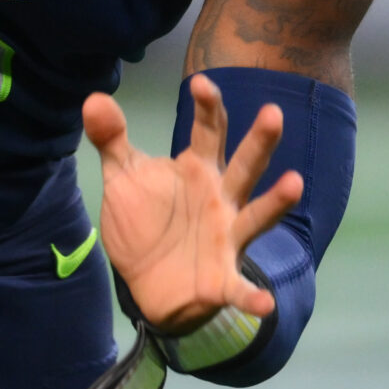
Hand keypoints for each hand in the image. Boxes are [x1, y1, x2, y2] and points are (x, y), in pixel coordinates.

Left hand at [83, 74, 300, 335]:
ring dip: (276, 201)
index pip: (209, 131)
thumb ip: (112, 139)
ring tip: (295, 183)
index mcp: (199, 169)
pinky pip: (239, 288)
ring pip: (256, 215)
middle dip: (259, 141)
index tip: (201, 84)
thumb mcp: (124, 176)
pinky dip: (252, 296)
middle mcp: (222, 199)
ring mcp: (227, 237)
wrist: (147, 283)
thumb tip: (94, 98)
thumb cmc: (145, 220)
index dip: (208, 107)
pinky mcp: (221, 279)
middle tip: (272, 113)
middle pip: (245, 166)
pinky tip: (264, 304)